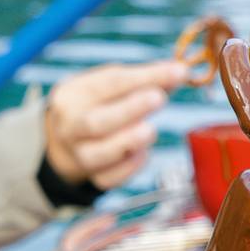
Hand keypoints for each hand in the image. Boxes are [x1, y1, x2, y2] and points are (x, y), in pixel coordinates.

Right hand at [44, 60, 184, 188]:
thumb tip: (179, 73)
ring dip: (128, 141)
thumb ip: (144, 79)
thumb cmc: (99, 104)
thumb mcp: (110, 84)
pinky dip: (130, 166)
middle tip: (159, 98)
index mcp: (73, 94)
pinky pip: (110, 178)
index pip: (111, 82)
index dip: (145, 77)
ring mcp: (79, 154)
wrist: (70, 139)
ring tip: (150, 130)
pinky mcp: (93, 177)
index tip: (178, 72)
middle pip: (95, 122)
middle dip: (130, 110)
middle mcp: (70, 126)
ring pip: (98, 154)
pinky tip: (144, 152)